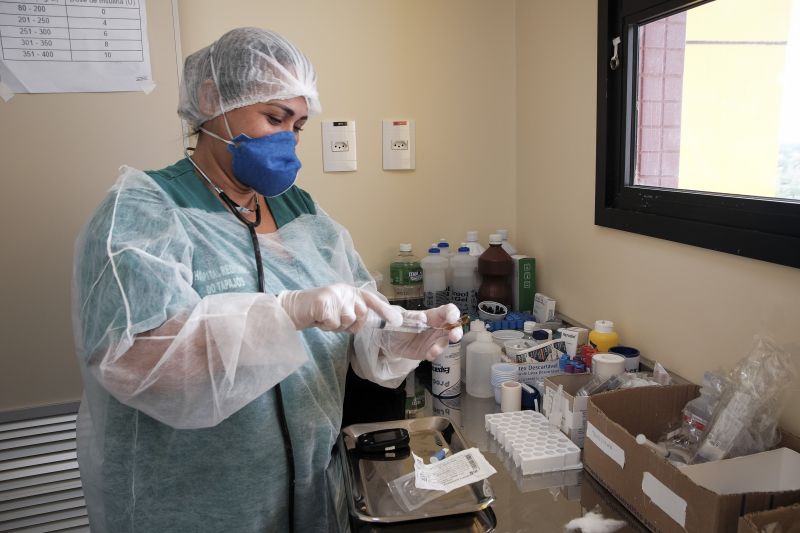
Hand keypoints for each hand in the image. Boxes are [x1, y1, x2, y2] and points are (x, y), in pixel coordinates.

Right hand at [277, 284, 400, 331]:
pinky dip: (325, 326)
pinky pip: (333, 324)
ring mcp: (335, 295)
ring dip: (336, 326)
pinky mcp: (324, 303)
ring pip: (347, 321)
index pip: (371, 300)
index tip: (396, 321)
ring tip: (324, 318)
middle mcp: (345, 290)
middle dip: (349, 324)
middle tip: (334, 320)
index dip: (384, 310)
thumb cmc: (319, 311)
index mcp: (351, 291)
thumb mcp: (340, 308)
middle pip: (360, 315)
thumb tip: (373, 321)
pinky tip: (318, 319)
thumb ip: (355, 311)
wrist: (294, 308)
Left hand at [379, 304, 463, 360]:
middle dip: (457, 332)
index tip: (451, 318)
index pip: (448, 311)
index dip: (453, 313)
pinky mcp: (430, 351)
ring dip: (442, 346)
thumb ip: (413, 317)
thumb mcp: (403, 318)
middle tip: (453, 336)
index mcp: (433, 315)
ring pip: (446, 342)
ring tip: (433, 350)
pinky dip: (434, 354)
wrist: (389, 340)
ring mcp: (435, 340)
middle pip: (454, 327)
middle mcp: (438, 327)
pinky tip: (428, 355)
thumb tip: (423, 317)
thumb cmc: (398, 324)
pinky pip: (436, 353)